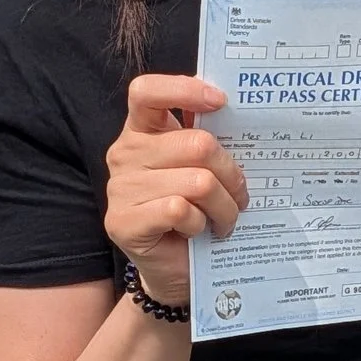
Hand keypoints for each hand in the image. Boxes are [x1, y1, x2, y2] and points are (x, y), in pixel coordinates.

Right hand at [104, 72, 246, 307]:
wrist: (176, 270)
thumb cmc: (194, 212)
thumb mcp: (201, 168)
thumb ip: (206, 138)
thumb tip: (235, 110)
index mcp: (142, 131)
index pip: (146, 92)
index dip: (184, 90)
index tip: (220, 102)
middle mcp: (125, 154)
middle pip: (196, 144)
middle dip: (231, 174)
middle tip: (240, 196)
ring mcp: (120, 188)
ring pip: (198, 182)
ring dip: (224, 206)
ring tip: (225, 219)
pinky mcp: (123, 222)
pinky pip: (181, 210)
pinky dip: (201, 224)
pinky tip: (200, 232)